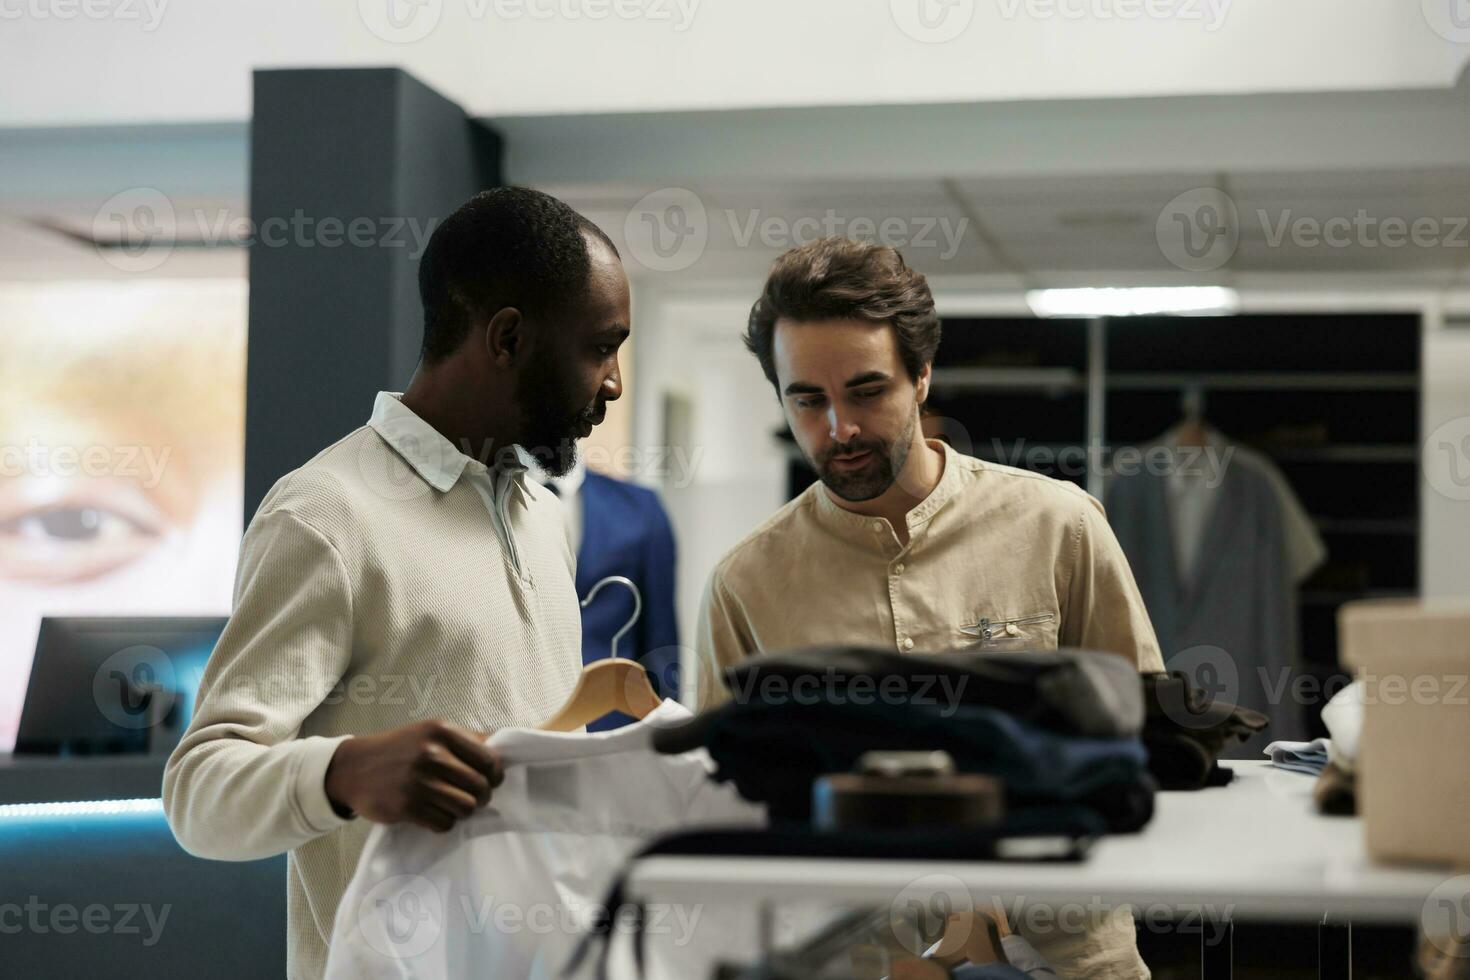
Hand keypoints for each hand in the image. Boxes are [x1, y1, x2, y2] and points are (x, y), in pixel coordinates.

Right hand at [324, 719, 502, 831]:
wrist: (354, 767)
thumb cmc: (401, 750)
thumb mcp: (431, 733)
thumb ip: (467, 740)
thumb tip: (506, 749)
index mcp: (442, 731)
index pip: (490, 760)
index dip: (494, 776)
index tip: (488, 781)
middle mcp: (431, 754)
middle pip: (480, 787)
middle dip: (480, 797)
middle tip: (469, 797)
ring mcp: (418, 781)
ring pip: (465, 808)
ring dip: (462, 811)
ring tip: (450, 805)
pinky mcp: (406, 807)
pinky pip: (444, 824)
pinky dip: (443, 822)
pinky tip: (431, 812)